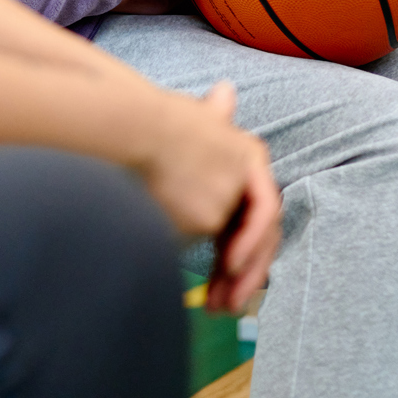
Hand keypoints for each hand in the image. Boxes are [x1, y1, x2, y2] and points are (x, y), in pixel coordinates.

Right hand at [139, 82, 279, 314]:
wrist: (133, 125)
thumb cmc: (155, 117)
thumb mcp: (194, 114)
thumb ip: (213, 114)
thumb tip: (226, 92)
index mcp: (249, 154)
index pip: (264, 210)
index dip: (255, 242)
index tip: (236, 268)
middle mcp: (245, 179)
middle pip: (259, 234)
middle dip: (249, 274)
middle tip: (234, 303)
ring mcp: (228, 200)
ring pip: (224, 244)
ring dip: (228, 282)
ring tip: (216, 305)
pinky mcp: (209, 218)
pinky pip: (197, 246)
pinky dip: (196, 267)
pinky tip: (189, 281)